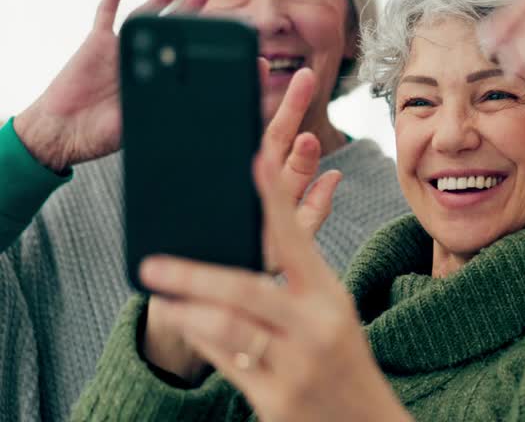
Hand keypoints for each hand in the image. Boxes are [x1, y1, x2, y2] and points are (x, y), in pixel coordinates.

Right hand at [13, 0, 208, 171]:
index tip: (222, 26)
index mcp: (159, 78)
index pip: (186, 52)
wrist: (62, 132)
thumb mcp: (141, 124)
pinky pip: (106, 13)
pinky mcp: (96, 42)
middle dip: (190, 9)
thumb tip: (191, 103)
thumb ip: (161, 109)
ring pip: (145, 15)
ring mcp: (121, 48)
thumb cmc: (101, 135)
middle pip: (171, 27)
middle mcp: (144, 58)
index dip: (202, 39)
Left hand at [139, 94, 401, 421]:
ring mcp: (296, 365)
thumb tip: (246, 244)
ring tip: (162, 298)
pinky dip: (202, 341)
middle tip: (153, 266)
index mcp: (330, 296)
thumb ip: (295, 283)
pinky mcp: (276, 399)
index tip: (255, 159)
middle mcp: (316, 326)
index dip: (275, 199)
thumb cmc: (340, 358)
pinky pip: (228, 363)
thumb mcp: (331, 313)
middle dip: (193, 275)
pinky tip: (187, 326)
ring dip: (187, 310)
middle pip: (246, 289)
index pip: (299, 239)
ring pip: (228, 328)